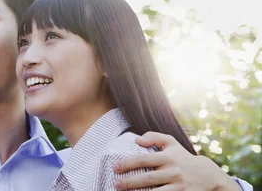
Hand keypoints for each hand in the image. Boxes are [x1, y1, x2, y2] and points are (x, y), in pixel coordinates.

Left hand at [113, 132, 239, 190]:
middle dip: (129, 182)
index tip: (115, 167)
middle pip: (148, 178)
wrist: (208, 175)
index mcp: (168, 157)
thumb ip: (154, 136)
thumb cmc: (183, 157)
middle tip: (115, 184)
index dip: (127, 163)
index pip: (144, 159)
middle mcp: (173, 171)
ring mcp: (179, 186)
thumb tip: (137, 140)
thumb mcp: (171, 143)